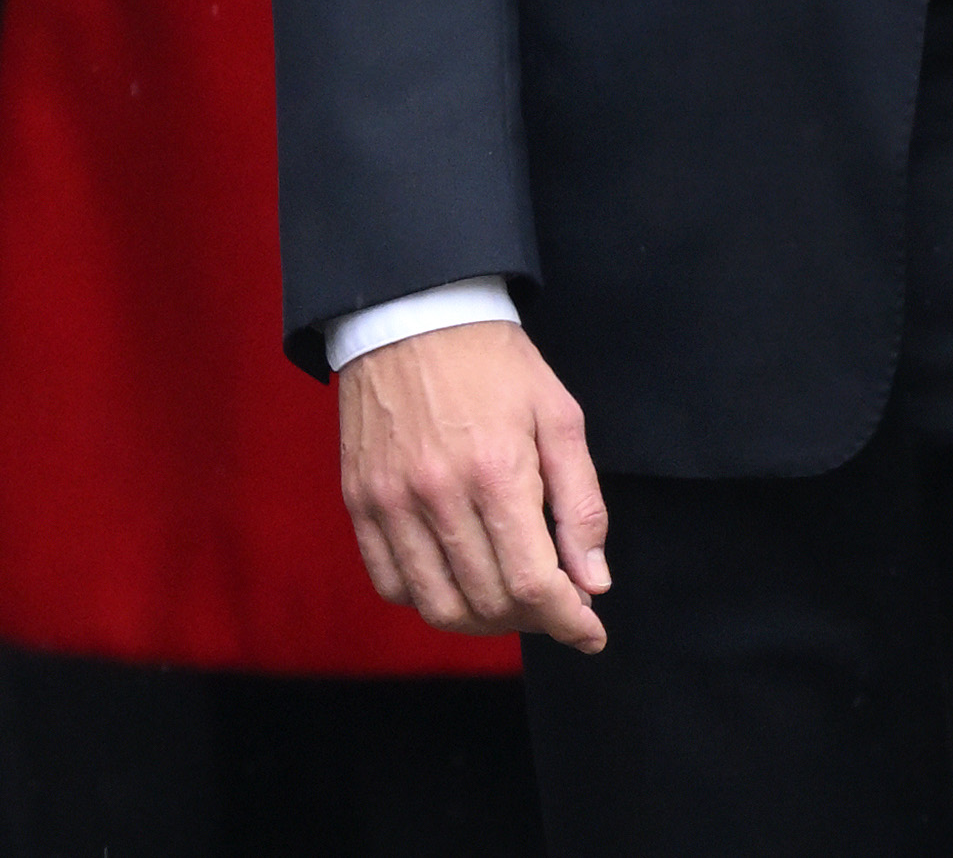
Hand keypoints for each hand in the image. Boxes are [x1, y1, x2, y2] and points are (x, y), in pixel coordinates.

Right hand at [338, 320, 611, 650]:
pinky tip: (461, 580)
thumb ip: (580, 505)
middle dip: (533, 620)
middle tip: (558, 606)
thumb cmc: (498, 365)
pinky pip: (391, 584)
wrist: (416, 318)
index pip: (534, 583)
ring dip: (483, 619)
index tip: (590, 633)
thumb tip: (593, 582)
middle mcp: (437, 497)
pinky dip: (430, 599)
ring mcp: (390, 504)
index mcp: (498, 472)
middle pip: (488, 603)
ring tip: (514, 601)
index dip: (568, 620)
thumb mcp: (560, 418)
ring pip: (437, 605)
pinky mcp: (359, 505)